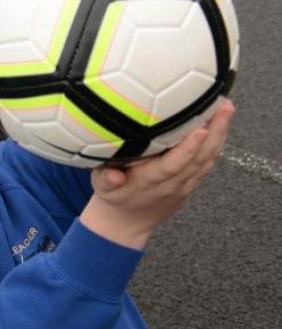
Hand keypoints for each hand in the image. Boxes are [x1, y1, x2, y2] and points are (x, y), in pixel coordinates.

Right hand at [82, 100, 235, 248]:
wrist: (127, 221)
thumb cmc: (113, 196)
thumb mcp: (101, 187)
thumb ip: (107, 179)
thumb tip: (114, 175)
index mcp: (148, 181)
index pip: (173, 165)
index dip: (188, 149)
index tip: (199, 130)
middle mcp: (171, 184)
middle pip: (198, 159)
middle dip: (214, 132)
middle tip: (224, 107)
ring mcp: (184, 185)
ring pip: (207, 160)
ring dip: (220, 135)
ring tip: (227, 110)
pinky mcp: (191, 183)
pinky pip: (208, 163)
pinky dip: (217, 144)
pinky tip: (221, 125)